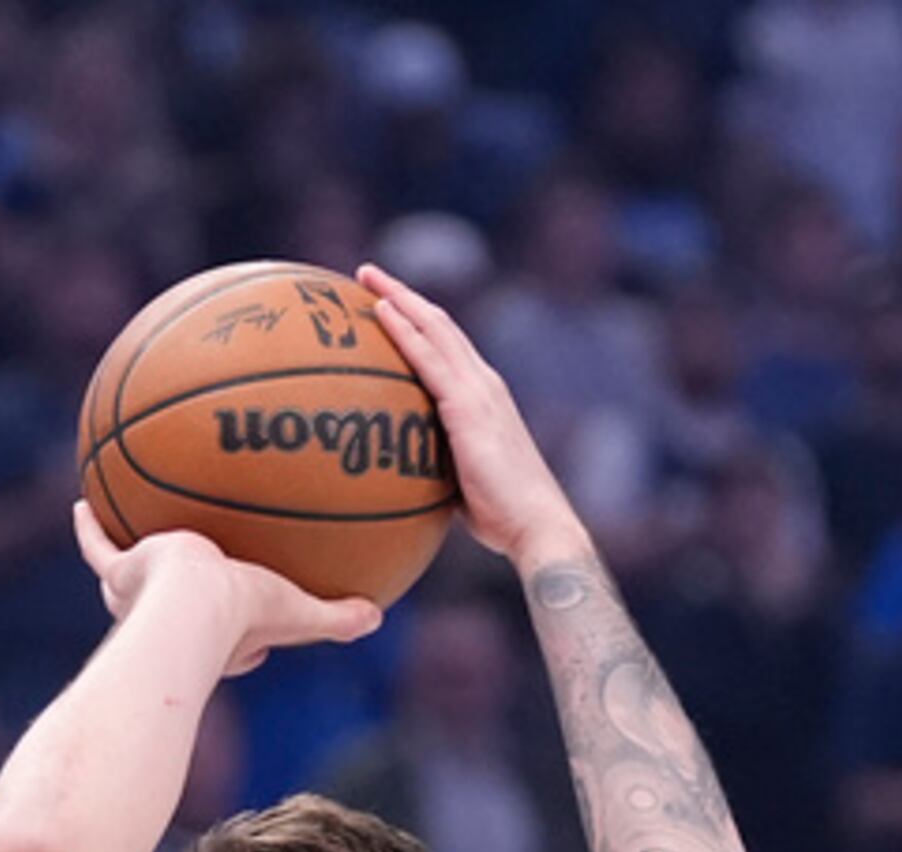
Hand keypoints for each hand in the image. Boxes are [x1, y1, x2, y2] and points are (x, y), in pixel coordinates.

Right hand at [69, 508, 378, 677]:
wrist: (191, 608)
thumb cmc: (244, 618)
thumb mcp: (299, 613)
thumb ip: (336, 617)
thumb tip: (378, 616)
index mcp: (215, 639)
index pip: (234, 642)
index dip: (251, 637)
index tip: (260, 625)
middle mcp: (169, 620)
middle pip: (176, 609)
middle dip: (182, 597)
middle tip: (193, 571)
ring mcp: (139, 595)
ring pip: (129, 575)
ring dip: (129, 558)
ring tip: (127, 530)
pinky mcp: (120, 571)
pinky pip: (98, 547)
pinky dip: (90, 527)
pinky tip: (82, 502)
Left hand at [357, 264, 582, 567]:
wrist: (536, 527)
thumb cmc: (501, 518)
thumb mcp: (461, 483)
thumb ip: (436, 466)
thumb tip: (401, 476)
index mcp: (484, 399)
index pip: (449, 347)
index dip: (419, 321)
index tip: (388, 302)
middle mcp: (484, 385)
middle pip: (440, 325)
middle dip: (404, 295)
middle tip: (367, 274)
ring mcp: (479, 392)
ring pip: (435, 330)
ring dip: (400, 298)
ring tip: (366, 277)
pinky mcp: (469, 408)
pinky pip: (429, 360)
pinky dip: (404, 331)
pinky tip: (381, 313)